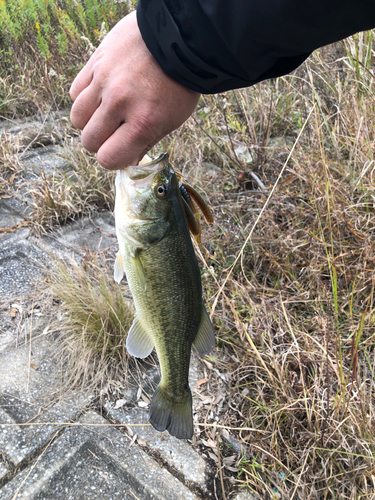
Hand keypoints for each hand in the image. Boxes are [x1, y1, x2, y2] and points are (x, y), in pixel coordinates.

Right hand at [70, 11, 199, 168]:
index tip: (120, 151)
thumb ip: (146, 142)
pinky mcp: (96, 63)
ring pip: (77, 118)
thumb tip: (127, 161)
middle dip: (100, 143)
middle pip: (89, 141)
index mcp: (142, 123)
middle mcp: (119, 104)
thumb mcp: (172, 120)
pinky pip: (75, 92)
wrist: (177, 38)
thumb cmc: (178, 84)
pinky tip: (100, 95)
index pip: (108, 158)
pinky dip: (85, 98)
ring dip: (89, 121)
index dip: (113, 158)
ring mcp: (104, 82)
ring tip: (105, 113)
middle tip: (114, 132)